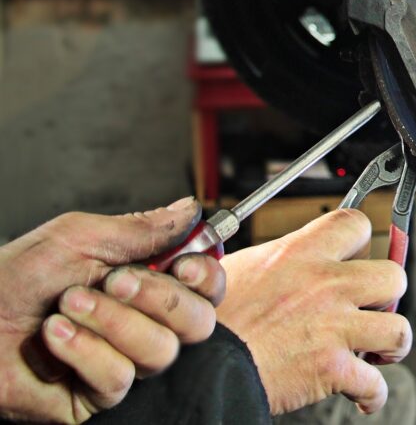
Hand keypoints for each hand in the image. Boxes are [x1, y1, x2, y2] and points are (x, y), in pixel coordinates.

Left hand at [0, 198, 225, 422]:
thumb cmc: (12, 277)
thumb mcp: (79, 238)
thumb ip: (141, 228)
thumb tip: (192, 209)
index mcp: (147, 282)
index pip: (207, 287)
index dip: (207, 277)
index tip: (184, 265)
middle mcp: (143, 323)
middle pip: (198, 322)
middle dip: (158, 298)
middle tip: (114, 280)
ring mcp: (123, 361)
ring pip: (160, 351)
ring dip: (112, 322)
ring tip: (67, 305)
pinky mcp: (98, 396)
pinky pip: (120, 378)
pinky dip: (85, 351)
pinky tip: (55, 337)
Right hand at [216, 209, 410, 414]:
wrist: (202, 364)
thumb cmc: (213, 319)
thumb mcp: (240, 267)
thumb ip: (278, 259)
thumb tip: (289, 258)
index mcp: (302, 253)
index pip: (355, 224)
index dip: (362, 240)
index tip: (358, 255)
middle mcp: (325, 285)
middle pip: (394, 276)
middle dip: (389, 295)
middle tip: (374, 306)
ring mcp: (334, 327)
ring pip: (398, 329)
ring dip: (392, 343)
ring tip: (378, 349)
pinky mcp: (332, 368)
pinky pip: (376, 383)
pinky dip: (373, 394)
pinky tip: (363, 394)